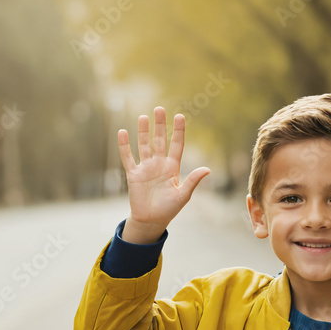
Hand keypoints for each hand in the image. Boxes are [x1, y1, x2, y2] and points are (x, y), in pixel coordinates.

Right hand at [118, 106, 209, 243]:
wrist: (151, 220)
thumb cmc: (169, 209)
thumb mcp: (183, 195)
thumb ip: (193, 181)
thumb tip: (207, 169)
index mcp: (172, 168)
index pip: (176, 145)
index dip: (178, 131)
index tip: (179, 116)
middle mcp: (159, 164)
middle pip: (159, 140)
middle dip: (160, 125)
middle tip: (159, 109)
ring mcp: (146, 168)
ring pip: (144, 145)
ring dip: (143, 131)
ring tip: (143, 117)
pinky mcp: (133, 175)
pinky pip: (128, 158)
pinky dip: (124, 146)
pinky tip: (123, 132)